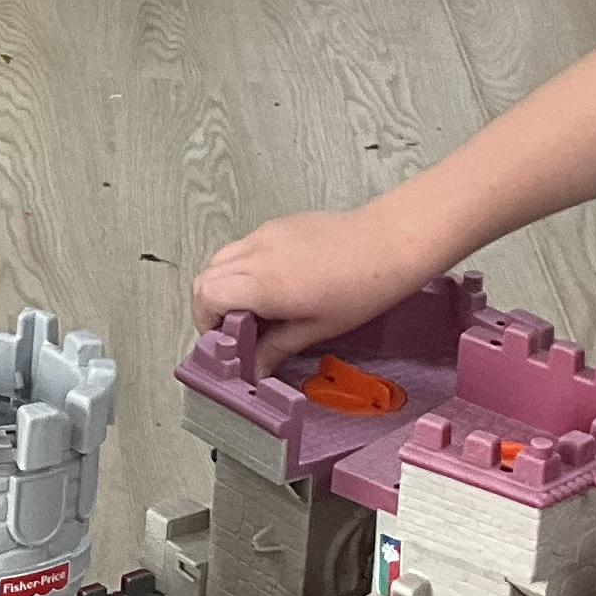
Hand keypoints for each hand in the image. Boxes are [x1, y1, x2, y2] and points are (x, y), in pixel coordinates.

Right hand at [191, 207, 442, 371]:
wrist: (389, 243)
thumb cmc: (362, 287)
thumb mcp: (317, 328)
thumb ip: (277, 347)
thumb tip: (257, 369)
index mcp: (262, 284)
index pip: (206, 297)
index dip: (206, 322)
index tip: (225, 340)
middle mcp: (256, 254)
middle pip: (206, 277)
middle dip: (211, 306)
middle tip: (236, 329)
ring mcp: (265, 235)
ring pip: (222, 259)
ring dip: (226, 284)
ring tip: (254, 306)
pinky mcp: (277, 225)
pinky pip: (245, 246)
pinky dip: (244, 267)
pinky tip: (274, 284)